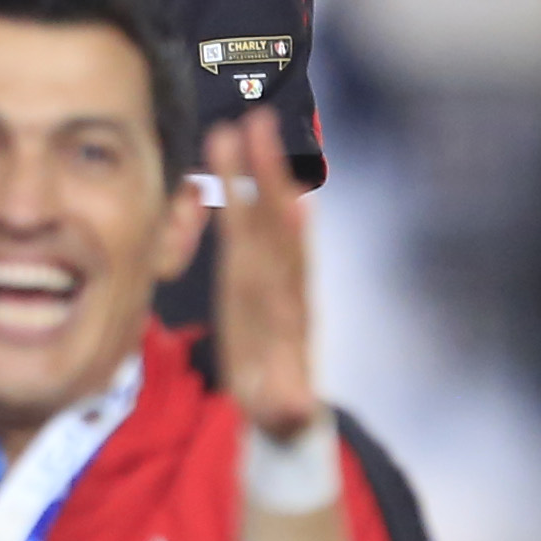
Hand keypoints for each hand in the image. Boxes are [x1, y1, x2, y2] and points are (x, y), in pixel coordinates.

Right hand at [203, 111, 319, 443]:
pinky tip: (249, 159)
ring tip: (243, 124)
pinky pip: (255, 226)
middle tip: (259, 125)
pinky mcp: (255, 273)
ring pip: (265, 215)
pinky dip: (255, 193)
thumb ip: (288, 407)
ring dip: (258, 170)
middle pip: (274, 223)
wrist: (284, 408)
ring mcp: (272, 274)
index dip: (284, 234)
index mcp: (287, 314)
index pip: (284, 267)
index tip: (287, 196)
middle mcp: (284, 285)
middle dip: (268, 177)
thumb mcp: (282, 415)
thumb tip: (297, 409)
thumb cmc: (279, 410)